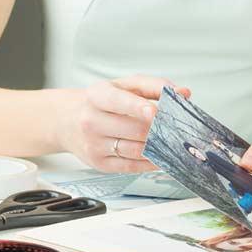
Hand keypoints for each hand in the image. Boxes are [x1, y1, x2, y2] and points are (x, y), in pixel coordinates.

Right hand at [56, 75, 189, 172]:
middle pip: (135, 129)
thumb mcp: (124, 86)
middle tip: (179, 130)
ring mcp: (94, 144)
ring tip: (174, 143)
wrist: (68, 121)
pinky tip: (161, 156)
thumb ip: (155, 86)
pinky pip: (131, 166)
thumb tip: (183, 93)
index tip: (156, 112)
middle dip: (160, 130)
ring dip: (159, 148)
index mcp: (97, 95)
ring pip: (136, 150)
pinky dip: (151, 163)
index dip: (139, 107)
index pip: (120, 101)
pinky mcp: (99, 163)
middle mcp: (91, 120)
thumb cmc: (102, 102)